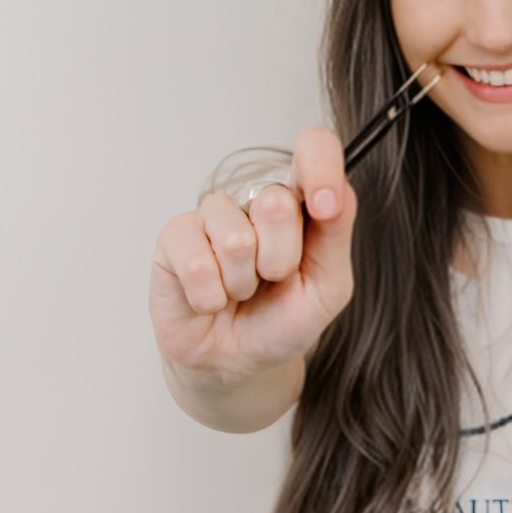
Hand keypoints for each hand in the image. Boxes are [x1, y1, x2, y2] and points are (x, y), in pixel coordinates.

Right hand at [149, 125, 356, 382]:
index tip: (324, 206)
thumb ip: (336, 235)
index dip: (320, 166)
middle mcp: (256, 200)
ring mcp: (214, 216)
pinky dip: (210, 296)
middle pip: (277, 202)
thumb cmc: (283, 321)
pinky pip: (197, 263)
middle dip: (281, 259)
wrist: (237, 363)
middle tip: (272, 279)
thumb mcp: (328, 286)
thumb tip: (336, 191)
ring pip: (235, 238)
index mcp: (302, 203)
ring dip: (242, 283)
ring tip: (240, 291)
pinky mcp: (175, 237)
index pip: (315, 149)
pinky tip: (210, 300)